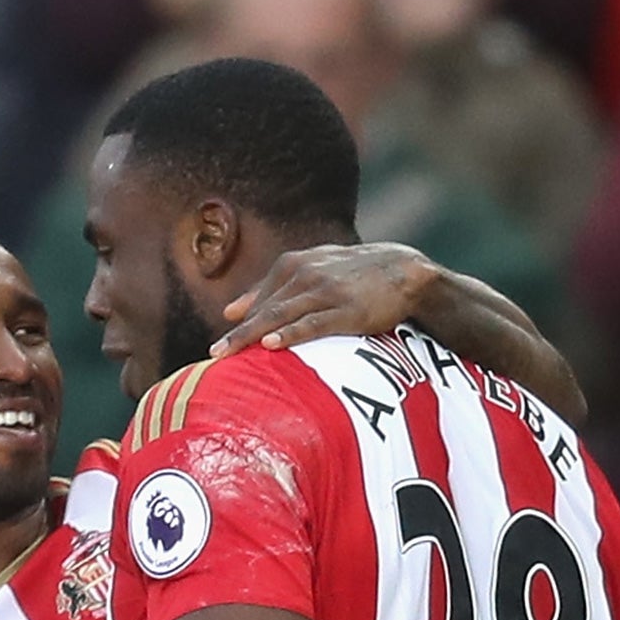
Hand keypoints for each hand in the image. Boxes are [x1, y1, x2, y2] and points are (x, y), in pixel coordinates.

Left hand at [212, 243, 443, 358]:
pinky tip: (271, 344)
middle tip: (214, 355)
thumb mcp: (311, 271)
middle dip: (239, 333)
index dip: (240, 325)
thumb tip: (229, 311)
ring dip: (254, 336)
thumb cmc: (354, 276)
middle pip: (265, 309)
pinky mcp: (346, 310)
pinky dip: (291, 334)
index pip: (260, 299)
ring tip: (231, 354)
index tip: (218, 350)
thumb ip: (269, 289)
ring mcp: (326, 292)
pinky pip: (312, 324)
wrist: (405, 271)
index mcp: (293, 265)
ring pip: (282, 316)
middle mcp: (305, 274)